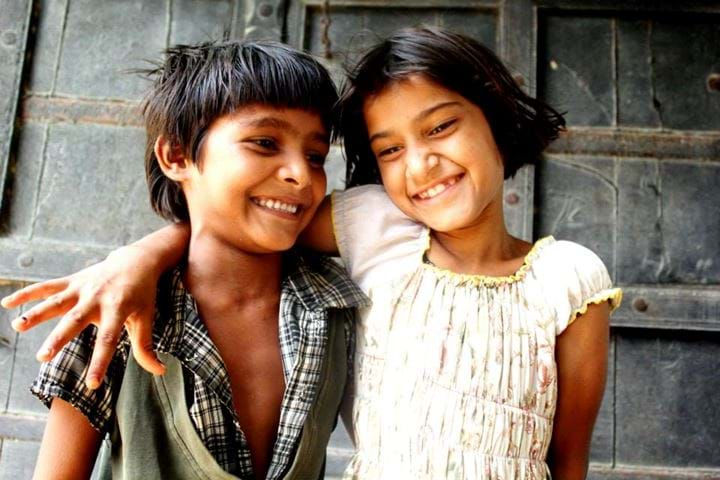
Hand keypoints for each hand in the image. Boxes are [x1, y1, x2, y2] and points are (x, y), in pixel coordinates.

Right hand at [1, 245, 165, 388]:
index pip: (108, 341)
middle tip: (43, 357)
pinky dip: (27, 293)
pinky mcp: (72, 280)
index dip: (100, 363)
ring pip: (56, 301)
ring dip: (36, 313)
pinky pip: (46, 286)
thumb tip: (159, 371)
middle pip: (75, 321)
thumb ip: (146, 347)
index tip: (91, 384)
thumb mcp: (147, 318)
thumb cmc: (142, 295)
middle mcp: (97, 299)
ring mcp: (82, 288)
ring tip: (18, 326)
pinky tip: (7, 303)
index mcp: (118, 310)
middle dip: (59, 338)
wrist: (136, 261)